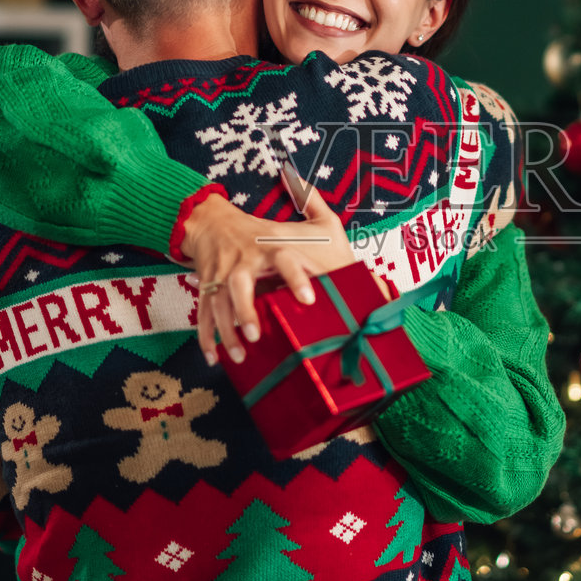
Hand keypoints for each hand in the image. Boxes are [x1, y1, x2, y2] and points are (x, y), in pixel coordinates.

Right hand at [179, 175, 354, 364]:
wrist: (213, 223)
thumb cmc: (266, 229)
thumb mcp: (307, 223)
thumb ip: (331, 225)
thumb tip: (377, 272)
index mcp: (271, 247)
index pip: (285, 259)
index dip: (296, 278)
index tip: (309, 299)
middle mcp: (244, 261)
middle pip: (240, 283)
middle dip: (246, 310)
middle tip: (257, 335)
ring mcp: (221, 275)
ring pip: (217, 303)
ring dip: (225, 330)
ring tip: (238, 356)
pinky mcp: (206, 288)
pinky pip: (203, 313)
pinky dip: (206, 336)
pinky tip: (213, 358)